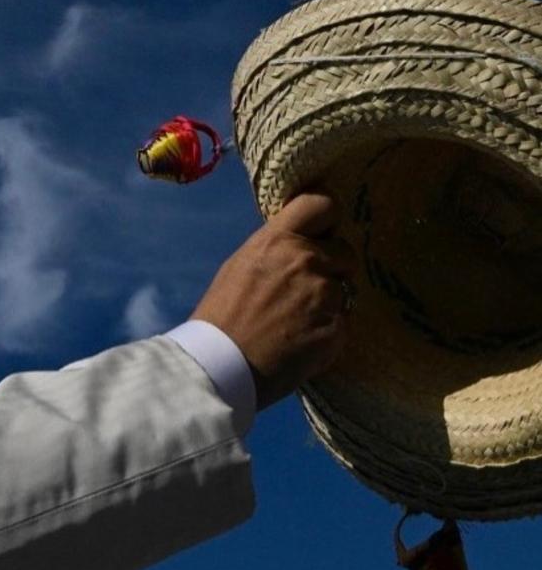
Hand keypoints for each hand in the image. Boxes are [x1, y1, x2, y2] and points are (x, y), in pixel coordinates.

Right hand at [190, 192, 356, 407]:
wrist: (221, 365)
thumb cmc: (222, 317)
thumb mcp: (241, 265)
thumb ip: (276, 249)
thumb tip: (300, 242)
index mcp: (279, 240)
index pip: (323, 204)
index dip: (327, 218)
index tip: (324, 231)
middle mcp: (308, 260)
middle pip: (345, 252)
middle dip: (332, 267)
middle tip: (306, 290)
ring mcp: (326, 295)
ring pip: (346, 290)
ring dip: (330, 302)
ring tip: (298, 321)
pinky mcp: (336, 329)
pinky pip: (343, 322)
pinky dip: (328, 331)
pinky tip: (302, 342)